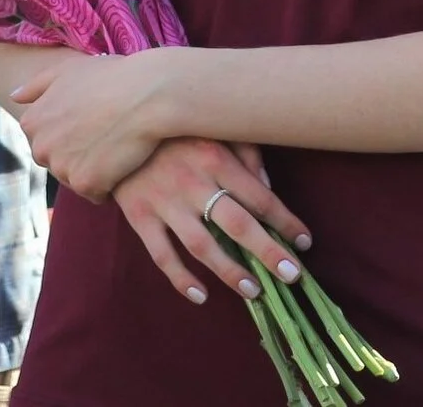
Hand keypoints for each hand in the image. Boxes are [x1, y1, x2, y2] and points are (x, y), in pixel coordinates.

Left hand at [8, 47, 179, 200]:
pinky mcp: (85, 183)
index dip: (71, 133)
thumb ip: (37, 86)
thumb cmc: (112, 77)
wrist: (147, 94)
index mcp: (32, 122)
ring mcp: (61, 167)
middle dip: (78, 155)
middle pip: (58, 164)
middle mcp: (40, 147)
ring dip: (93, 171)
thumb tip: (13, 96)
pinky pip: (95, 194)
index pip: (45, 142)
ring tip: (115, 146)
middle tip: (105, 135)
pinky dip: (109, 184)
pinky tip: (122, 162)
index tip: (90, 122)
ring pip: (75, 180)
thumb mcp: (68, 71)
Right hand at [112, 138, 312, 306]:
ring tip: (253, 291)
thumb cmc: (177, 130)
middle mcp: (193, 182)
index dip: (285, 222)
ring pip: (202, 246)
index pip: (260, 196)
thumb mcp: (215, 129)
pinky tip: (200, 295)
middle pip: (237, 224)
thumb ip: (246, 154)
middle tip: (292, 276)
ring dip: (230, 272)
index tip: (304, 242)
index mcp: (215, 158)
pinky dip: (181, 279)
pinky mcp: (140, 216)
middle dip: (268, 252)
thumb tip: (268, 190)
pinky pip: (162, 255)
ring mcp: (164, 202)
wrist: (117, 126)